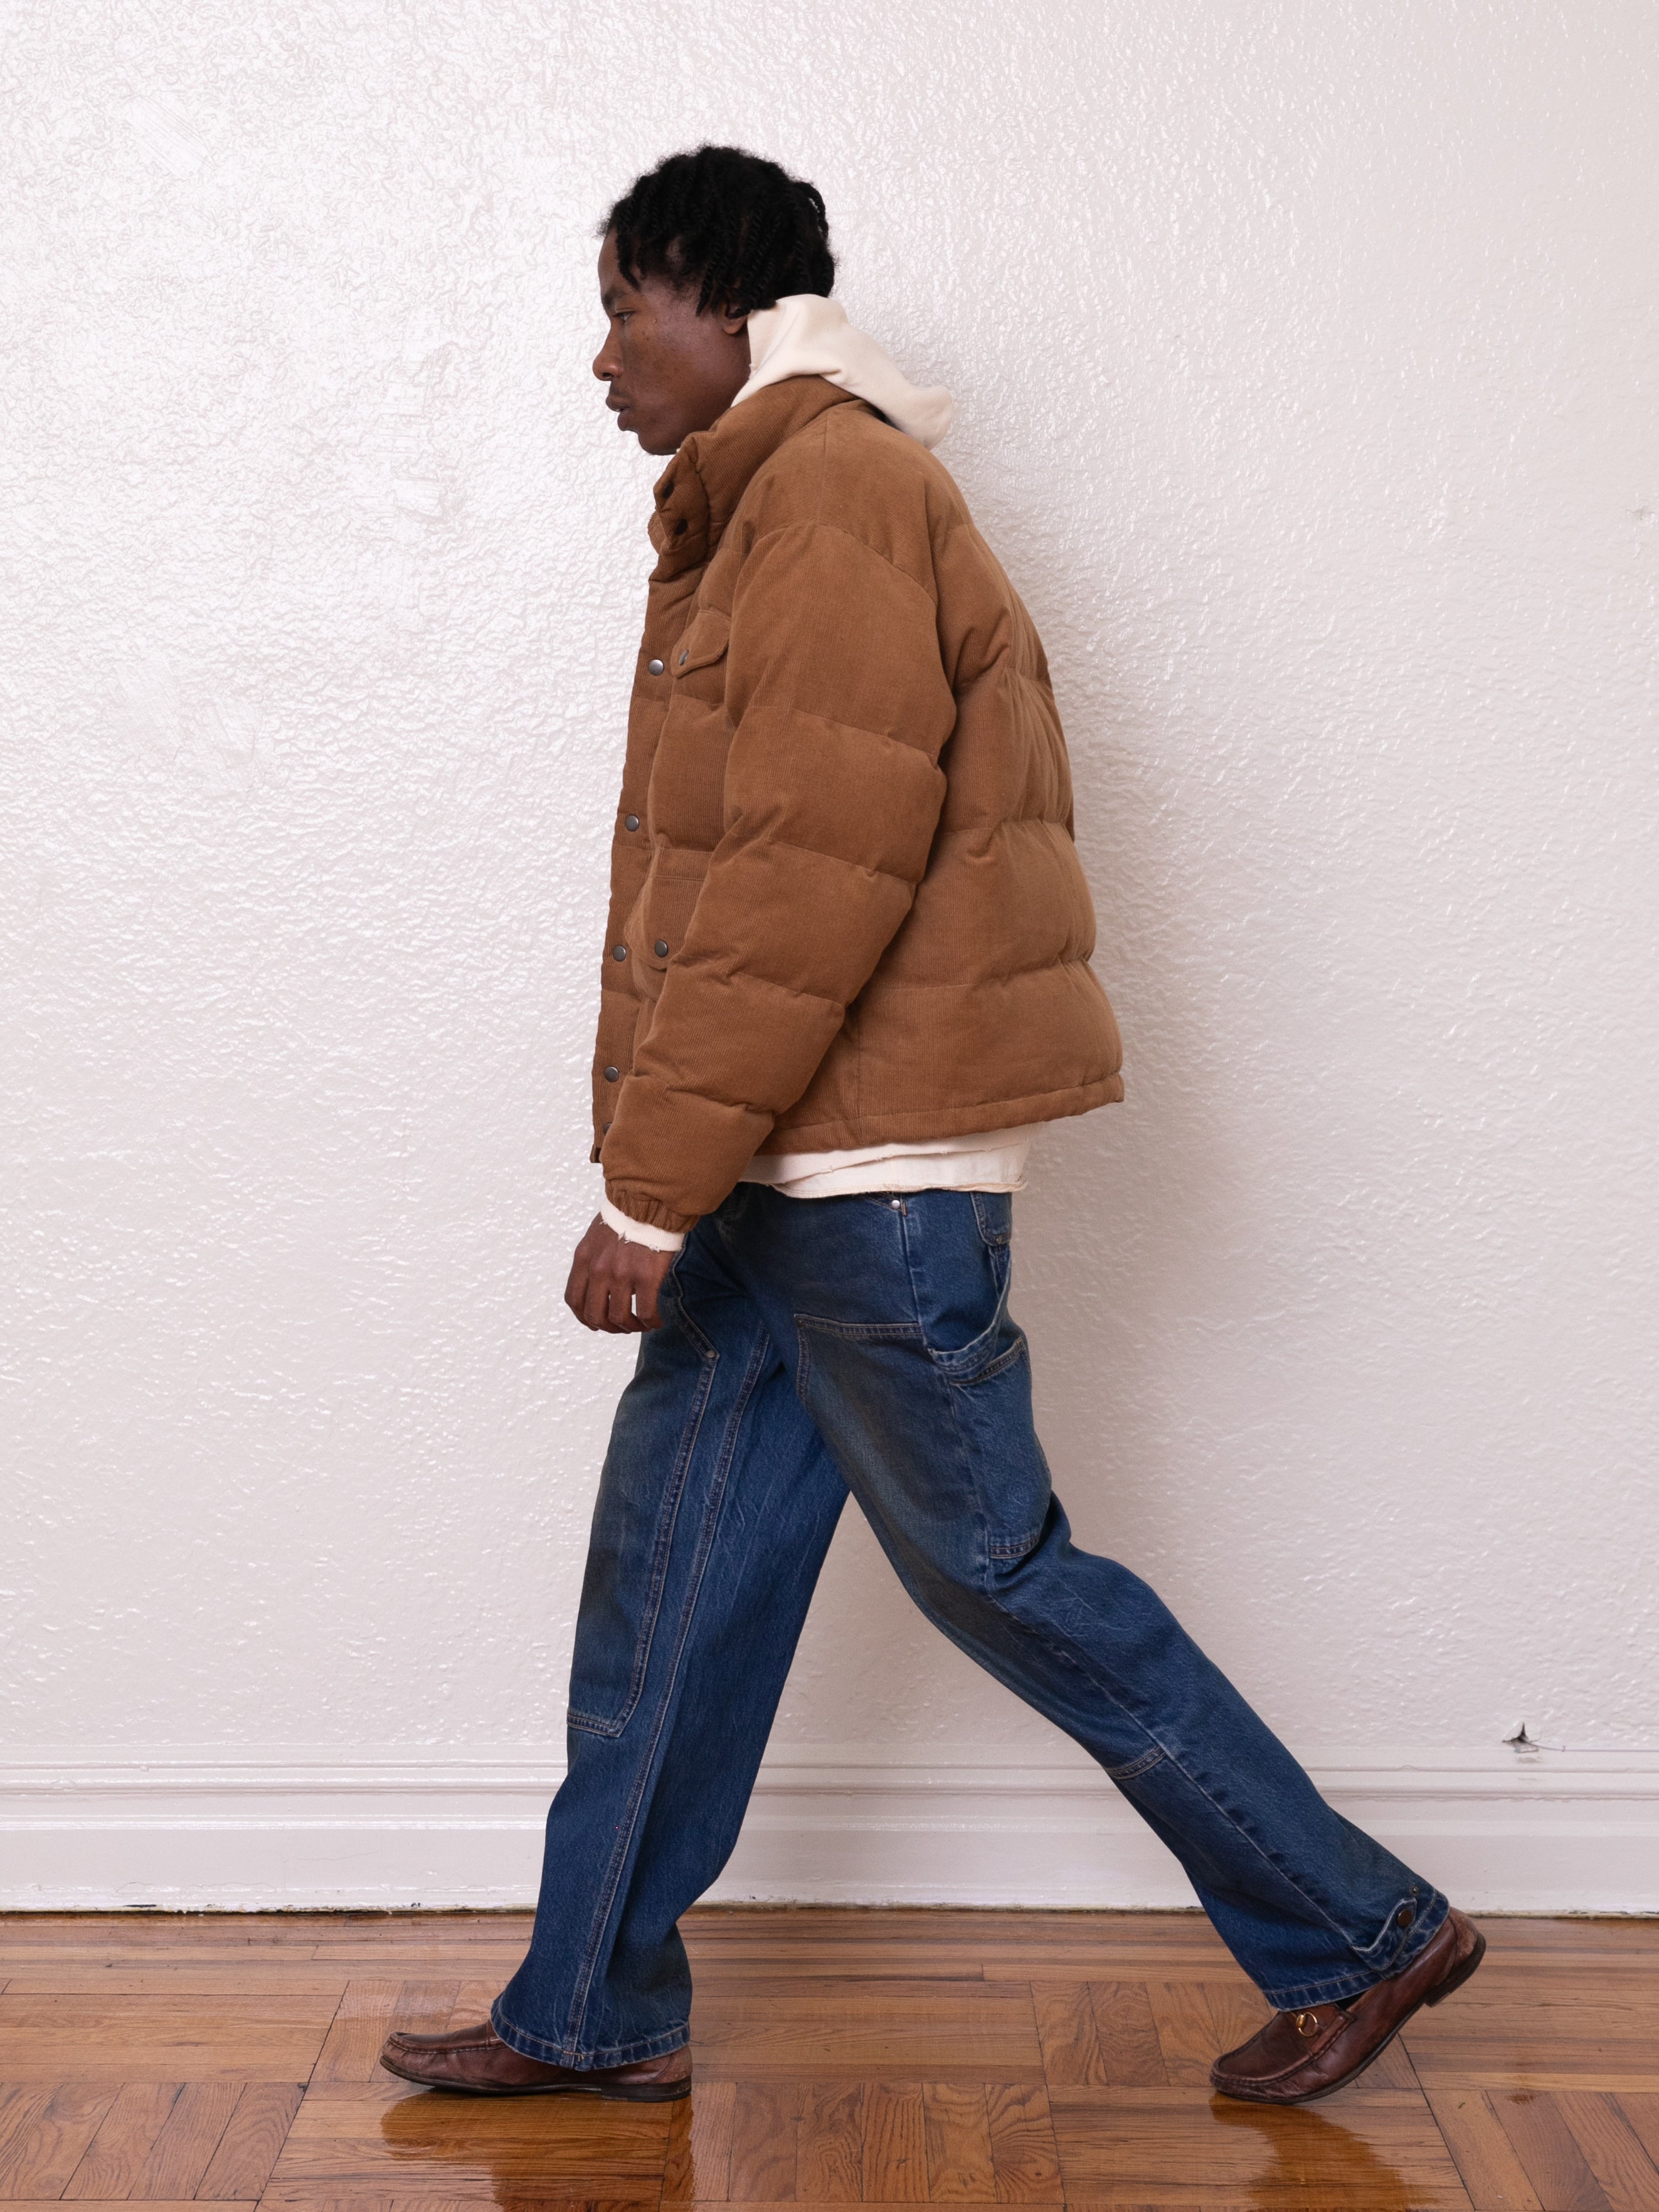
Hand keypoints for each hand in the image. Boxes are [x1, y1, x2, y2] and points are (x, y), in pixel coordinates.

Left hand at [564, 1214, 675, 1333]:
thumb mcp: (596, 1237)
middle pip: (595, 1315)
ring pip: (620, 1318)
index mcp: (584, 1259)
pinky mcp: (646, 1277)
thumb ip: (593, 1261)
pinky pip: (646, 1312)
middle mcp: (598, 1270)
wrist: (650, 1201)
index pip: (574, 1300)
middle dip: (609, 1327)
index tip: (596, 1323)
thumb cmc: (627, 1216)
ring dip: (631, 1327)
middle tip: (622, 1327)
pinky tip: (657, 1321)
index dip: (584, 1318)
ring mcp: (621, 1275)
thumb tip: (602, 1286)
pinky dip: (651, 1322)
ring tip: (642, 1324)